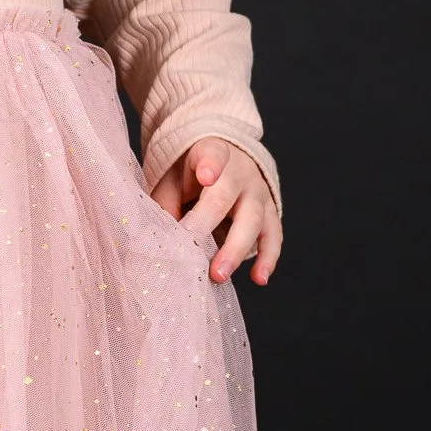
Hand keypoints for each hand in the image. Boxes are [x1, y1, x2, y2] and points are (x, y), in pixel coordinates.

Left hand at [151, 138, 282, 286]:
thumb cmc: (192, 172)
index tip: (206, 177)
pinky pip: (273, 236)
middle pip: (227, 196)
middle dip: (210, 224)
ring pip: (254, 220)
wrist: (225, 162)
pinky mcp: (270, 213)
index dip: (211, 165)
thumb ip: (165, 201)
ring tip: (220, 275)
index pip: (214, 155)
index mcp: (214, 153)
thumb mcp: (172, 176)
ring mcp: (259, 193)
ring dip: (236, 250)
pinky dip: (267, 258)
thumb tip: (157, 236)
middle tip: (193, 250)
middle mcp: (241, 171)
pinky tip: (259, 278)